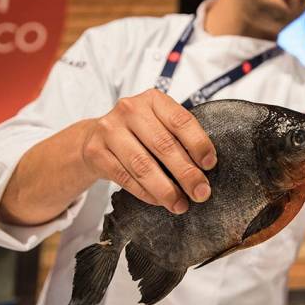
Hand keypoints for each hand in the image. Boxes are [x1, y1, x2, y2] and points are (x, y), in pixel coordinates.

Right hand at [80, 89, 216, 213]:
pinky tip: (159, 201)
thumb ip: (180, 137)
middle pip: (164, 145)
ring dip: (165, 189)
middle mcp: (129, 109)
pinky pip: (125, 177)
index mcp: (153, 99)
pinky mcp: (95, 152)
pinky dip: (145, 193)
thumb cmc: (139, 132)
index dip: (198, 144)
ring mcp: (109, 129)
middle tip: (201, 193)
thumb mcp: (159, 123)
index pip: (181, 120)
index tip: (210, 165)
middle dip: (186, 173)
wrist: (94, 137)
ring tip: (180, 205)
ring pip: (143, 165)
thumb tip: (206, 168)